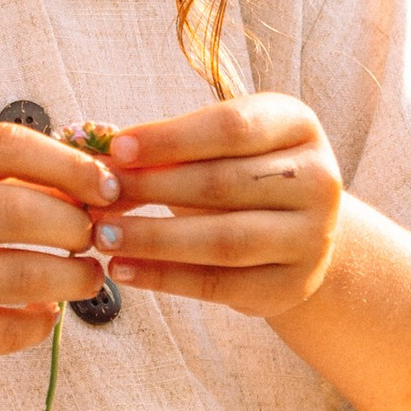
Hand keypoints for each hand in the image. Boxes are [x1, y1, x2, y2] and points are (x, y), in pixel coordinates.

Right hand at [0, 121, 118, 384]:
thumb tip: (93, 177)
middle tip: (98, 236)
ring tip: (89, 276)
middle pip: (16, 210)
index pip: (4, 145)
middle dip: (76, 225)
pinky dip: (41, 323)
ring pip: (19, 275)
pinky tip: (47, 312)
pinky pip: (6, 330)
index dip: (67, 163)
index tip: (107, 184)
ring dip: (73, 277)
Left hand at [97, 97, 344, 324]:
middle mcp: (318, 179)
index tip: (116, 149)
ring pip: (224, 239)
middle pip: (224, 183)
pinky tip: (124, 269)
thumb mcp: (213, 148)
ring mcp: (313, 236)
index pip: (232, 127)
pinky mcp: (293, 285)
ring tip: (102, 236)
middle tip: (97, 196)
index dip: (170, 138)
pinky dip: (165, 278)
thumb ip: (162, 147)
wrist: (295, 233)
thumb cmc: (238, 175)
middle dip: (152, 189)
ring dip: (154, 238)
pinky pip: (221, 283)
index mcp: (298, 125)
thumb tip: (92, 150)